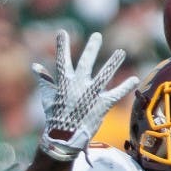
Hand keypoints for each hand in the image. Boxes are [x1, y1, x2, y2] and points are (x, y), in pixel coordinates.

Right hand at [33, 30, 138, 161]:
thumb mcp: (47, 97)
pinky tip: (134, 79)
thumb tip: (35, 66)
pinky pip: (116, 94)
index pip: (62, 60)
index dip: (62, 46)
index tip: (62, 32)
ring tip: (121, 52)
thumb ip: (44, 80)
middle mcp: (78, 85)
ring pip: (104, 75)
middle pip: (85, 62)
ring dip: (113, 63)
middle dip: (91, 48)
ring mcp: (91, 95)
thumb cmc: (54, 118)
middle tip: (97, 36)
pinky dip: (125, 87)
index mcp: (64, 83)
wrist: (64, 138)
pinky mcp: (101, 105)